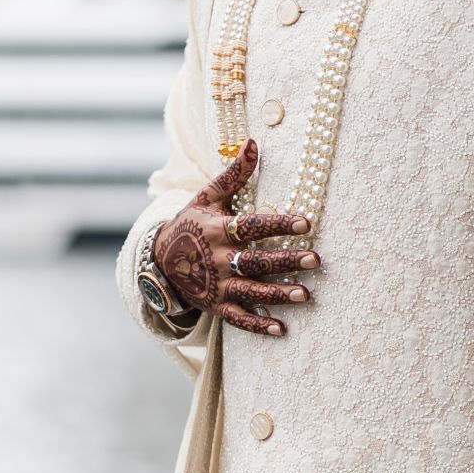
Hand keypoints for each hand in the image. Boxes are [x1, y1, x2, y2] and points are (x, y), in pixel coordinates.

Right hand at [153, 142, 319, 337]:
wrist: (157, 261)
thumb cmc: (190, 224)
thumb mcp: (206, 198)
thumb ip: (232, 175)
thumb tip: (253, 143)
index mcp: (218, 231)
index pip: (252, 227)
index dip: (278, 225)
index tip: (306, 222)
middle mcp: (218, 259)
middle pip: (256, 261)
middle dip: (286, 261)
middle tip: (315, 259)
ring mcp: (217, 285)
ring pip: (252, 291)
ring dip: (279, 294)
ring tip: (305, 294)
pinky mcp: (216, 306)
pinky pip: (239, 318)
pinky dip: (259, 325)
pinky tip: (281, 329)